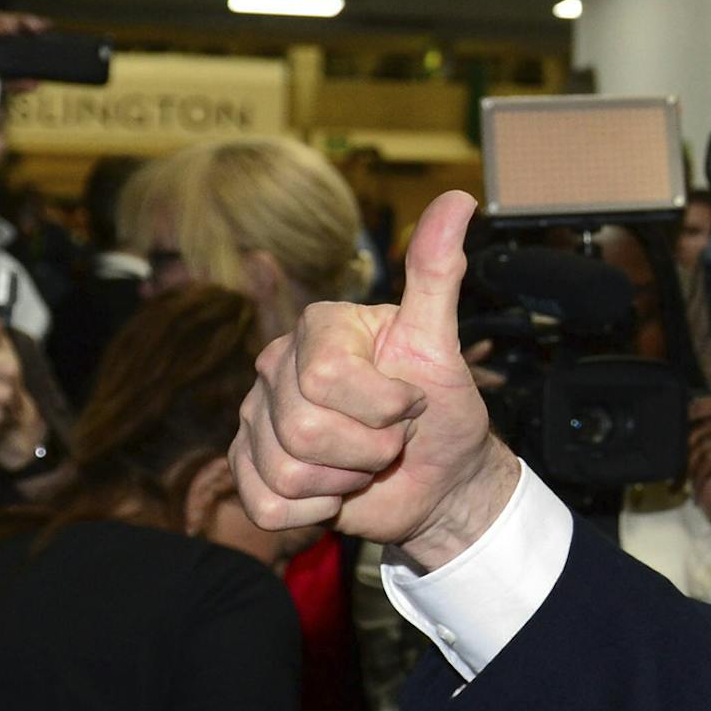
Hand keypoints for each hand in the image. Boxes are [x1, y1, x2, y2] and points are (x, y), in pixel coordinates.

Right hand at [233, 190, 517, 568]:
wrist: (439, 480)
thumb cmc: (443, 413)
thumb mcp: (444, 346)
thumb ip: (437, 274)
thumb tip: (460, 199)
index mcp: (318, 329)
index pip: (324, 376)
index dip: (383, 404)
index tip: (412, 403)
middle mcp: (275, 366)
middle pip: (303, 427)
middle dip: (369, 448)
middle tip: (392, 439)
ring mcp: (257, 419)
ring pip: (287, 469)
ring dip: (346, 480)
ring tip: (365, 464)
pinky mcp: (250, 471)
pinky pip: (266, 502)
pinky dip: (314, 510)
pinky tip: (335, 491)